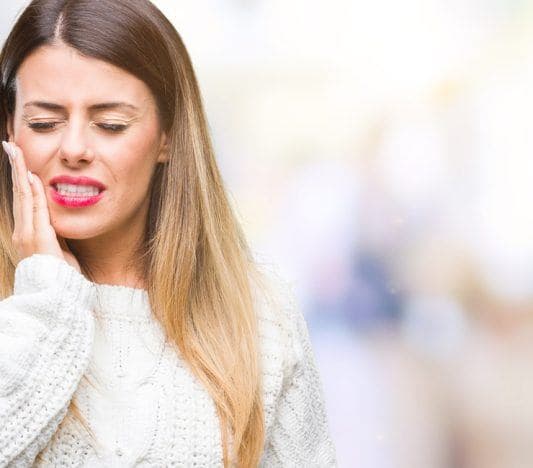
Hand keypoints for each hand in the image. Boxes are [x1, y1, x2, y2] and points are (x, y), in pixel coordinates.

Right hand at [2, 141, 80, 272]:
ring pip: (23, 196)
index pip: (24, 199)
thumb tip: (57, 220)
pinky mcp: (37, 238)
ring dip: (19, 172)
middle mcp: (23, 232)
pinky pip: (34, 209)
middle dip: (15, 167)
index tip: (20, 159)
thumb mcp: (59, 249)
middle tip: (10, 145)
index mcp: (28, 233)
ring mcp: (27, 234)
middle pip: (19, 192)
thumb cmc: (61, 275)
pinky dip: (31, 192)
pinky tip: (29, 175)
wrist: (58, 296)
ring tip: (15, 151)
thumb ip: (55, 233)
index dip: (21, 177)